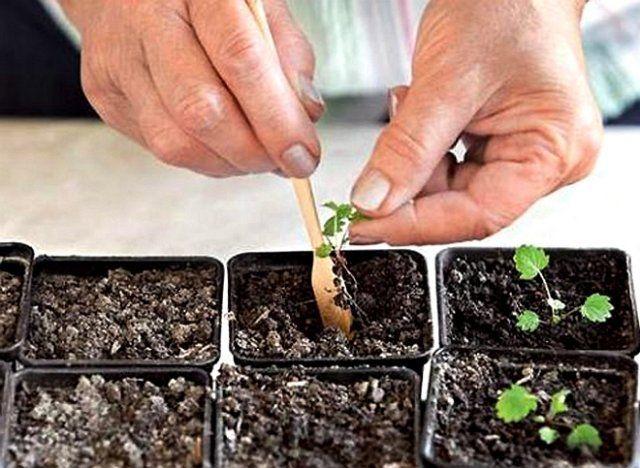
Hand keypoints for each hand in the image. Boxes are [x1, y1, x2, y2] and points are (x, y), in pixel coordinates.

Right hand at [59, 0, 322, 176]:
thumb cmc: (204, 0)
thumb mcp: (259, 6)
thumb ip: (288, 56)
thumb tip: (305, 116)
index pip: (240, 60)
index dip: (277, 120)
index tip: (303, 155)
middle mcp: (146, 22)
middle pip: (201, 112)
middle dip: (252, 153)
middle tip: (281, 162)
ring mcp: (117, 62)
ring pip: (175, 143)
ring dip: (227, 164)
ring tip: (253, 154)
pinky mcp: (104, 96)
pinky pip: (160, 148)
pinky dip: (203, 158)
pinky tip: (220, 142)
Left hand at [349, 0, 601, 244]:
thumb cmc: (504, 7)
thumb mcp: (446, 82)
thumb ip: (407, 149)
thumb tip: (373, 202)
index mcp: (553, 150)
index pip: (477, 215)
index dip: (416, 225)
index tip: (366, 227)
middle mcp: (546, 159)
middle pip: (462, 204)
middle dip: (408, 191)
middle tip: (365, 184)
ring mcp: (523, 150)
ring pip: (450, 187)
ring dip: (412, 163)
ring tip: (405, 111)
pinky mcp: (501, 140)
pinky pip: (451, 165)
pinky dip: (421, 149)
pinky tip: (417, 113)